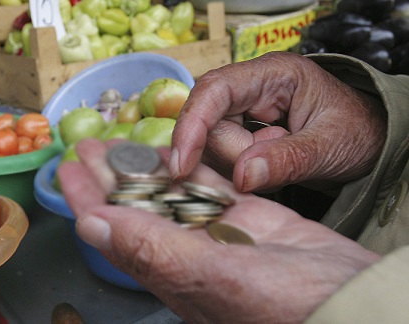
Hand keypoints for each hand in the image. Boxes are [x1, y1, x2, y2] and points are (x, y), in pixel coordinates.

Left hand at [58, 139, 380, 322]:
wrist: (353, 304)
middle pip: (137, 207)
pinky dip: (194, 166)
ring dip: (146, 167)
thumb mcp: (215, 276)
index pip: (115, 231)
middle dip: (110, 176)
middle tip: (88, 145)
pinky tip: (177, 151)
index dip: (87, 200)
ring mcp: (221, 235)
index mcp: (171, 273)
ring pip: (173, 193)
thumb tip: (92, 225)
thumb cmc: (287, 305)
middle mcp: (189, 255)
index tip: (66, 171)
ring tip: (123, 142)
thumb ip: (152, 250)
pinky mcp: (251, 220)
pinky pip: (213, 187)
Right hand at [170, 52, 385, 192]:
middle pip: (209, 123)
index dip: (192, 125)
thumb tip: (242, 176)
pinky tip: (263, 172)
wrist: (370, 143)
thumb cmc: (359, 134)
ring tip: (278, 167)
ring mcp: (243, 110)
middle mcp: (250, 87)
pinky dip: (237, 170)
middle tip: (271, 168)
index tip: (181, 166)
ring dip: (238, 165)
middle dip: (233, 155)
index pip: (215, 90)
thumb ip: (287, 160)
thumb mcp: (329, 147)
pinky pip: (221, 155)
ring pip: (211, 144)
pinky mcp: (240, 131)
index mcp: (273, 74)